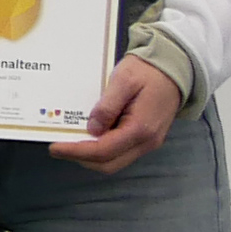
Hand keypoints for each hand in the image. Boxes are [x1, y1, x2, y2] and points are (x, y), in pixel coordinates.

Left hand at [52, 53, 179, 173]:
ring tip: (71, 141)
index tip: (55, 147)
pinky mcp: (146, 138)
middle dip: (81, 158)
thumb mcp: (123, 80)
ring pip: (114, 161)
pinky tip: (89, 136)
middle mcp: (147, 141)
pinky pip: (121, 151)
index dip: (76, 151)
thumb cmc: (149, 71)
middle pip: (108, 164)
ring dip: (91, 155)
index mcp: (141, 129)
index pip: (103, 151)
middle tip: (60, 147)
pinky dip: (102, 149)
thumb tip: (92, 129)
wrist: (175, 68)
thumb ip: (107, 106)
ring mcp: (148, 142)